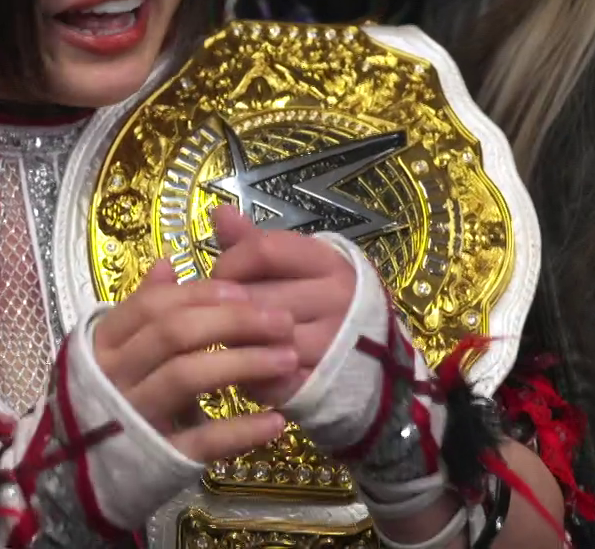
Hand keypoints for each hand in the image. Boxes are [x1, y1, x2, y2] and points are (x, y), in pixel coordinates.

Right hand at [92, 258, 295, 460]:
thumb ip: (140, 309)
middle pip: (175, 334)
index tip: (245, 291)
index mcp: (103, 344)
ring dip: (243, 363)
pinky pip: (201, 441)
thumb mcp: (112, 352)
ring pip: (187, 377)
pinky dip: (241, 431)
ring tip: (288, 360)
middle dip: (233, 322)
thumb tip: (167, 262)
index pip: (153, 306)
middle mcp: (114, 375)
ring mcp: (133, 417)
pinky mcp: (156, 459)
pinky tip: (276, 420)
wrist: (77, 477)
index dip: (201, 294)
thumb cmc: (104, 402)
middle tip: (282, 321)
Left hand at [208, 206, 357, 406]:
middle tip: (217, 315)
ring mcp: (332, 343)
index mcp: (328, 262)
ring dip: (236, 344)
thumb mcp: (300, 265)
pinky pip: (270, 381)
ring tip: (231, 342)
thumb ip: (255, 242)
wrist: (376, 356)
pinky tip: (249, 370)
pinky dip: (251, 377)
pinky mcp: (322, 383)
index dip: (230, 262)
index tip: (219, 277)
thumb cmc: (324, 300)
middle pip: (257, 297)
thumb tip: (218, 211)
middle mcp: (336, 299)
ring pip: (261, 340)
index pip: (264, 250)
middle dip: (227, 308)